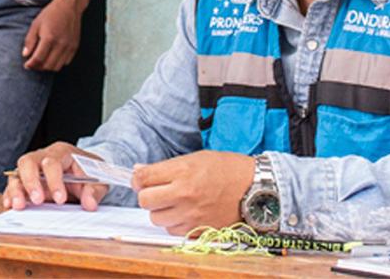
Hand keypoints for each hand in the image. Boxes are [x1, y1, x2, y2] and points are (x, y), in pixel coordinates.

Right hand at [3, 141, 107, 210]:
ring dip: (16, 190)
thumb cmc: (90, 172)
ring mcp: (33, 170)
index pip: (52, 162)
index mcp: (61, 152)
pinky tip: (10, 204)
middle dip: (30, 181)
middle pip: (28, 161)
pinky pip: (14, 185)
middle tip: (37, 200)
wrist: (86, 171)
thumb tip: (89, 203)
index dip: (55, 181)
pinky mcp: (27, 182)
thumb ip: (94, 191)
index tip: (60, 199)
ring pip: (17, 173)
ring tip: (18, 205)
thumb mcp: (98, 179)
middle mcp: (43, 157)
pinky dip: (10, 194)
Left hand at [22, 0, 82, 70]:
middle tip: (33, 63)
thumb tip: (25, 54)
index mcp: (49, 38)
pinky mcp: (74, 47)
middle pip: (48, 66)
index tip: (26, 65)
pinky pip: (66, 62)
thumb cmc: (51, 13)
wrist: (69, 6)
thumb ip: (30, 41)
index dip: (30, 65)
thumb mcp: (36, 24)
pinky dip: (58, 63)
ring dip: (48, 67)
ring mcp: (69, 47)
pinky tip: (52, 56)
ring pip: (57, 67)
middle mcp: (60, 44)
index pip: (38, 59)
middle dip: (38, 67)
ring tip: (42, 61)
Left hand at [132, 151, 255, 234]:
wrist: (252, 188)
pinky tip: (185, 213)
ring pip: (156, 219)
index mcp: (182, 172)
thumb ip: (165, 167)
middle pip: (145, 201)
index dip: (137, 179)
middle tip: (156, 191)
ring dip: (160, 211)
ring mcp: (191, 215)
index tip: (140, 179)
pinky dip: (174, 223)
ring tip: (174, 202)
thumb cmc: (225, 169)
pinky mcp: (198, 230)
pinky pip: (172, 231)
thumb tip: (139, 172)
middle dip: (147, 195)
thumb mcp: (194, 158)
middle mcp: (184, 195)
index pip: (143, 178)